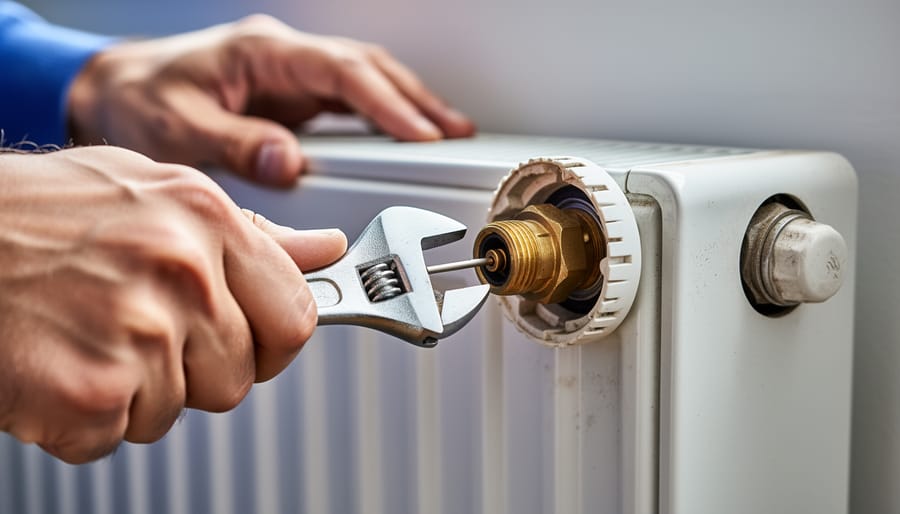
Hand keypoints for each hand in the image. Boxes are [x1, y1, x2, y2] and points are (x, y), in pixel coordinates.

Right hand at [0, 146, 345, 462]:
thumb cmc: (38, 214)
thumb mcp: (156, 193)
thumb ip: (251, 234)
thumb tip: (322, 251)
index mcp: (207, 221)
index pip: (295, 316)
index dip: (271, 340)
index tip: (251, 340)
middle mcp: (183, 274)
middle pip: (239, 376)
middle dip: (193, 368)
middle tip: (135, 328)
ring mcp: (140, 333)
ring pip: (177, 410)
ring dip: (133, 391)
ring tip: (85, 334)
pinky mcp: (91, 391)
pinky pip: (116, 435)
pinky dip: (82, 417)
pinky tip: (56, 362)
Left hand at [67, 15, 474, 185]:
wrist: (117, 91)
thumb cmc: (140, 100)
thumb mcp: (177, 128)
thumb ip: (234, 144)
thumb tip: (290, 162)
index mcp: (262, 52)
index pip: (341, 72)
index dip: (385, 102)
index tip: (418, 132)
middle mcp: (284, 57)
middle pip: (366, 68)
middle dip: (415, 99)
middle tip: (454, 131)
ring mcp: (291, 75)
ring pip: (365, 79)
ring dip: (408, 103)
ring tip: (447, 131)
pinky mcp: (293, 96)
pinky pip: (351, 99)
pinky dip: (384, 114)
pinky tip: (404, 132)